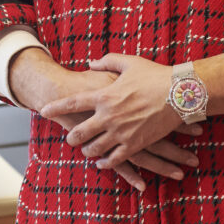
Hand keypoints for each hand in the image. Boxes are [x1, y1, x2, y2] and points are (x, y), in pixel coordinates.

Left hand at [10, 49, 197, 188]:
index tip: (44, 111)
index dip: (56, 107)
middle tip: (69, 138)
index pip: (73, 103)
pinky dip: (105, 162)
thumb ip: (107, 61)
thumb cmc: (155, 75)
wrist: (180, 93)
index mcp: (105, 95)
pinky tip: (102, 162)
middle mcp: (109, 116)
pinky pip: (115, 159)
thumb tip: (91, 63)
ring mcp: (121, 132)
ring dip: (87, 151)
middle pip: (80, 133)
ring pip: (94, 149)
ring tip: (86, 150)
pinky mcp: (135, 144)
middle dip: (71, 137)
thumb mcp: (129, 62)